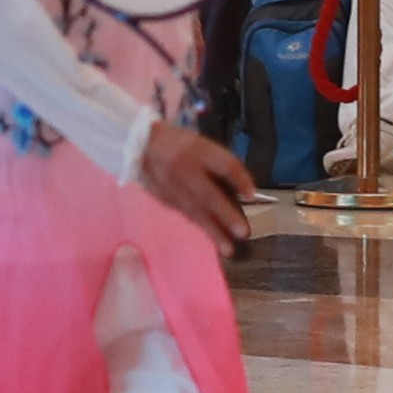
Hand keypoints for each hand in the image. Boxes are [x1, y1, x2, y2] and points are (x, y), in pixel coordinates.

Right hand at [137, 118, 261, 252]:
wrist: (140, 145)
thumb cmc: (180, 143)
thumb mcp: (201, 144)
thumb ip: (219, 164)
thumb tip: (240, 191)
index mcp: (199, 151)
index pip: (224, 165)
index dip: (240, 180)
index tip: (252, 196)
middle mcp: (186, 170)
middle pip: (209, 195)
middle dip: (226, 215)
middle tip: (243, 233)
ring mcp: (174, 187)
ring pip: (196, 212)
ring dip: (214, 231)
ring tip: (229, 249)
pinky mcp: (165, 199)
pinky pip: (186, 215)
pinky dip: (200, 227)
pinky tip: (212, 238)